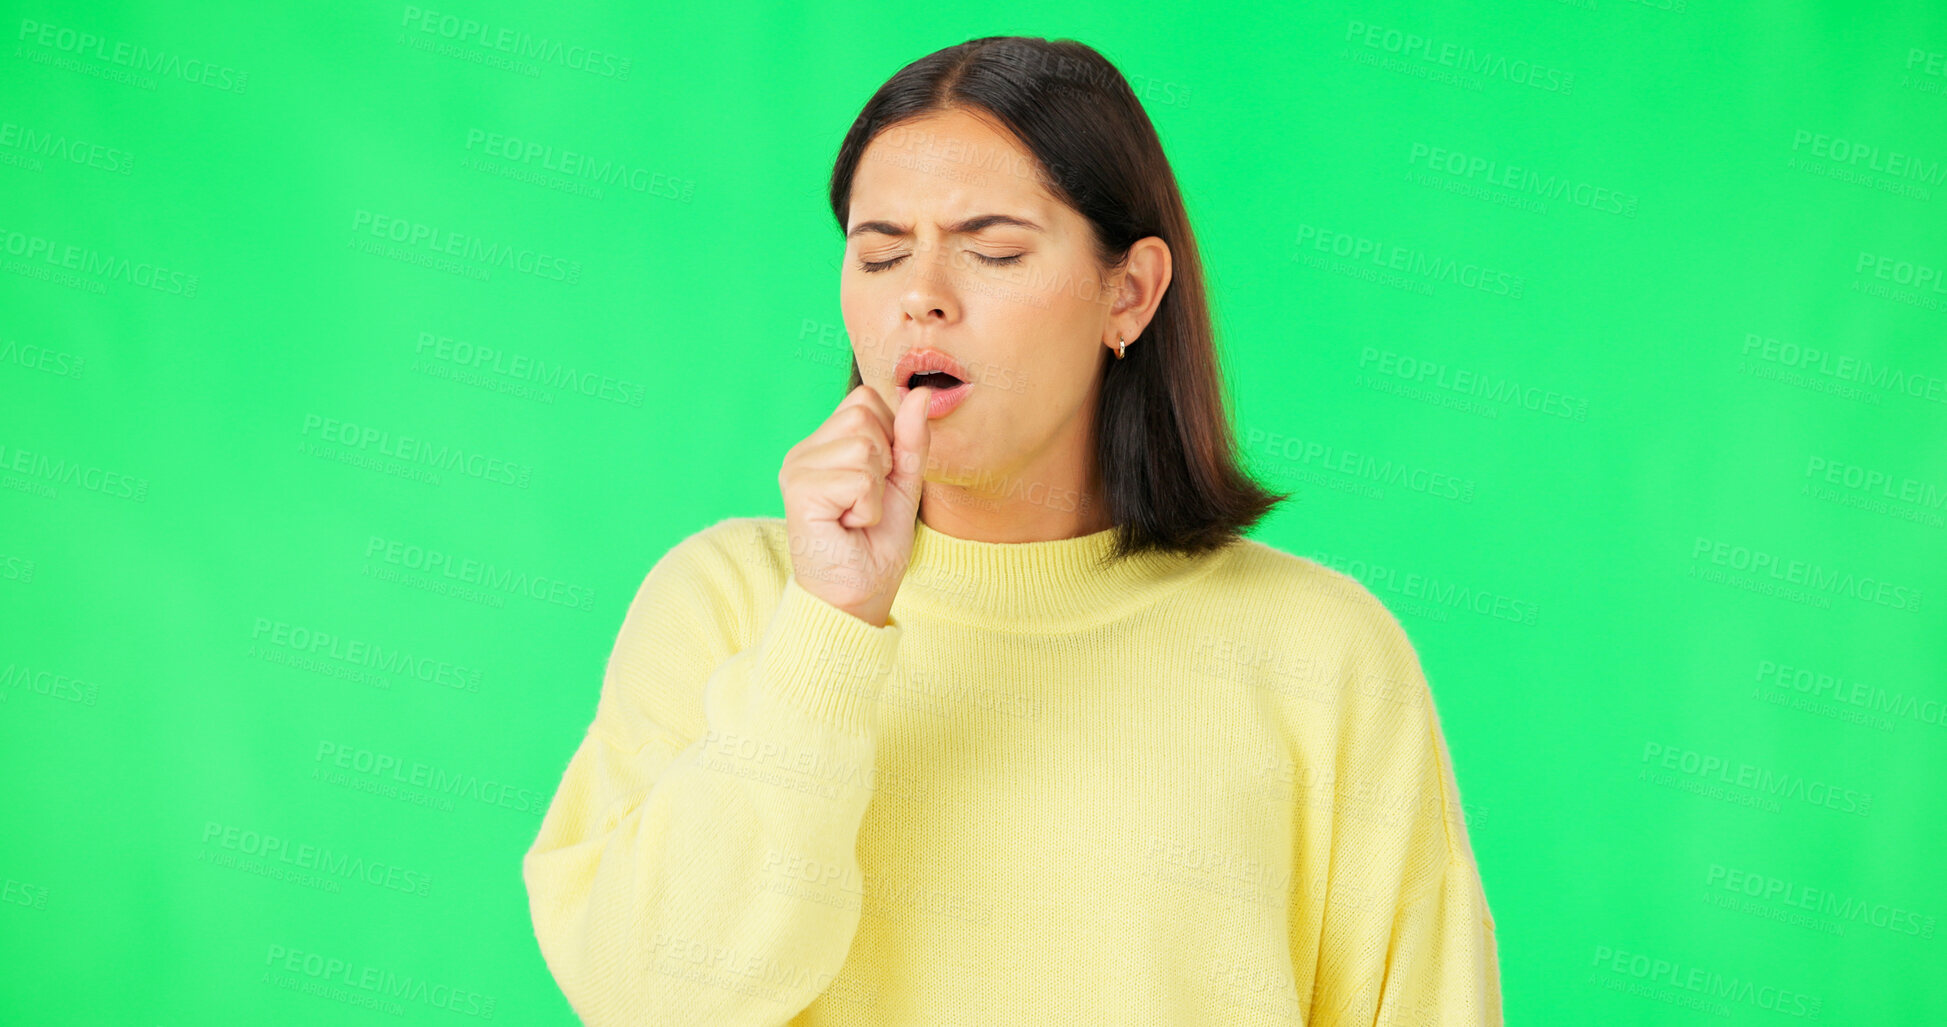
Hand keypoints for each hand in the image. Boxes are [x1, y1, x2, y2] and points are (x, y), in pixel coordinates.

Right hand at [778, 384, 933, 626]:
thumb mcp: (904, 484)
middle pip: (864, 414)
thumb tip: (924, 393)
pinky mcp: (798, 489)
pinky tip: (848, 527)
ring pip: (864, 446)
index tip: (878, 484)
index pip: (866, 399)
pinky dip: (867, 508)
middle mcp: (803, 450)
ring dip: (875, 490)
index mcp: (823, 444)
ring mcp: (796, 467)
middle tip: (865, 503)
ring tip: (856, 516)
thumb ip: (910, 439)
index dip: (889, 439)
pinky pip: (858, 478)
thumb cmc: (875, 546)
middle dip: (884, 463)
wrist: (858, 595)